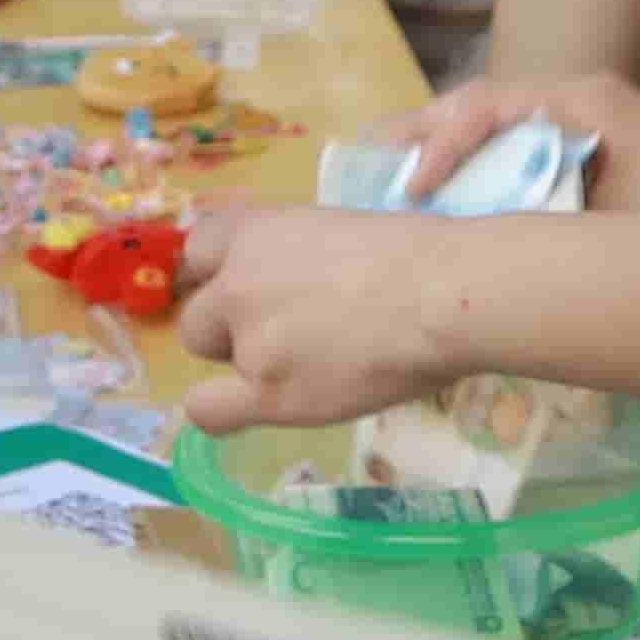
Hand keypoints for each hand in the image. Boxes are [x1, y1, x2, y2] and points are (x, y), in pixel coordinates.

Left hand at [176, 206, 462, 434]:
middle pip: (199, 316)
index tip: (250, 292)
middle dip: (231, 327)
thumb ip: (294, 256)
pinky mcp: (267, 392)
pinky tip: (257, 404)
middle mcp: (236, 282)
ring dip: (246, 363)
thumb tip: (293, 285)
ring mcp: (248, 340)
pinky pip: (208, 411)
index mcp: (254, 230)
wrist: (441, 295)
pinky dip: (222, 411)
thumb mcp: (335, 228)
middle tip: (288, 334)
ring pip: (213, 358)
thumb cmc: (414, 254)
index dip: (220, 276)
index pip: (199, 252)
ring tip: (308, 364)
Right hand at [379, 73, 639, 213]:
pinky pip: (514, 158)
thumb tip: (466, 246)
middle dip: (418, 138)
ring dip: (439, 157)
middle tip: (358, 169)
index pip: (485, 104)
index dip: (439, 141)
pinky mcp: (589, 163)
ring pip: (490, 132)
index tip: (413, 189)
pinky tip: (440, 213)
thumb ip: (543, 225)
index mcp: (582, 103)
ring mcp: (583, 131)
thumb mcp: (617, 226)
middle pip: (477, 108)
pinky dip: (473, 178)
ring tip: (380, 188)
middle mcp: (578, 104)